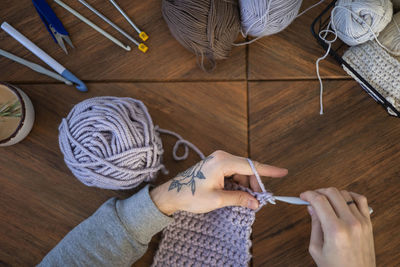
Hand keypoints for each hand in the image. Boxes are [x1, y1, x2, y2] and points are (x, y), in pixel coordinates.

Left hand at [150, 150, 287, 214]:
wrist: (171, 194)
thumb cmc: (190, 196)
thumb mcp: (217, 199)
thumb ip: (239, 198)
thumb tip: (255, 202)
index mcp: (222, 162)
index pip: (251, 165)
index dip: (268, 171)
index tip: (283, 172)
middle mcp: (221, 157)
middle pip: (247, 169)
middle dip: (255, 185)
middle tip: (259, 201)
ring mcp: (218, 160)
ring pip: (241, 172)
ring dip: (246, 185)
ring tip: (248, 201)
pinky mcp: (216, 166)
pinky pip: (233, 173)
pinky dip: (238, 183)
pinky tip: (239, 194)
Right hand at [300, 188, 374, 266]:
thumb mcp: (316, 249)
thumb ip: (314, 225)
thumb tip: (311, 208)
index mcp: (335, 230)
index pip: (319, 201)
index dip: (308, 195)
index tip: (303, 196)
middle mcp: (350, 223)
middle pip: (332, 193)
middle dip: (318, 192)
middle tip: (311, 197)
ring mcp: (361, 222)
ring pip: (345, 194)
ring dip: (332, 194)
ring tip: (325, 200)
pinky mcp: (368, 223)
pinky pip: (361, 200)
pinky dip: (350, 195)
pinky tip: (342, 198)